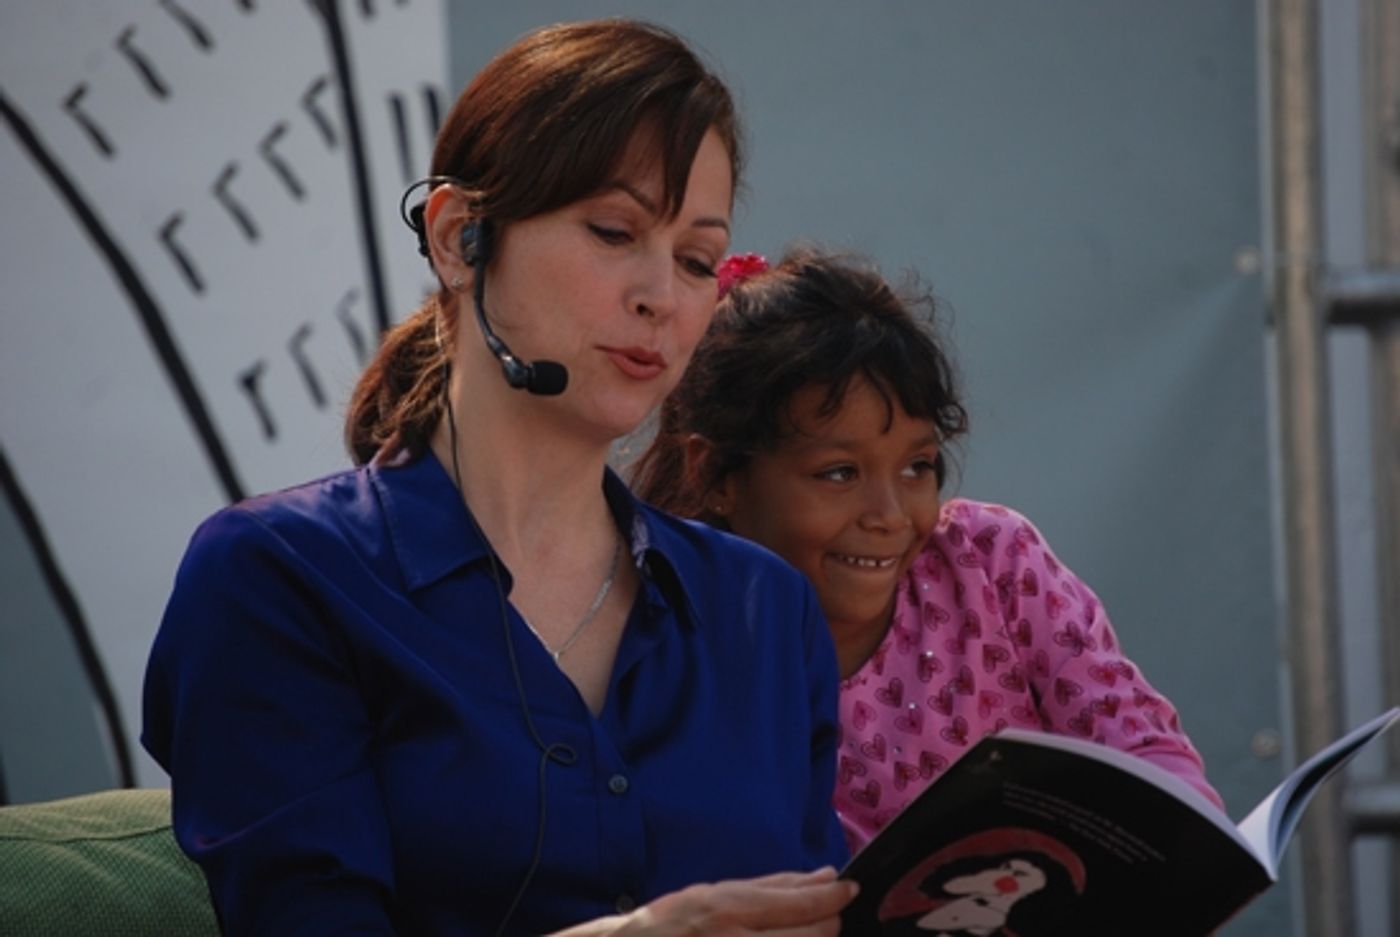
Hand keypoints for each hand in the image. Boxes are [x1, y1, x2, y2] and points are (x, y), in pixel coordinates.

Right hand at [554, 868, 857, 936]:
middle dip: (830, 923)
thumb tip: (825, 875)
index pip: (802, 904)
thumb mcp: (715, 892)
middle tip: (829, 917)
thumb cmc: (670, 925)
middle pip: (815, 936)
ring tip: (810, 933)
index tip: (849, 891)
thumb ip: (772, 885)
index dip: (836, 897)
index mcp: (729, 908)